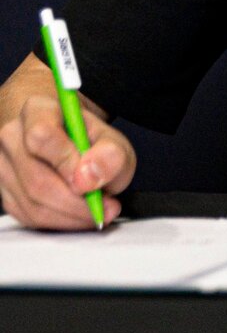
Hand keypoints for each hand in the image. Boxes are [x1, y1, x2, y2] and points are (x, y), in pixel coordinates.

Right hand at [0, 95, 136, 229]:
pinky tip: (79, 215)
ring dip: (71, 216)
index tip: (91, 180)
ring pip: (33, 205)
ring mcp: (4, 167)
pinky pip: (29, 218)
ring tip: (98, 210)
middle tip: (105, 207)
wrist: (67, 138)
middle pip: (37, 180)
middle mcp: (12, 137)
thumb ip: (110, 153)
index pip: (41, 136)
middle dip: (76, 202)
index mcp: (37, 111)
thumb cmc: (86, 136)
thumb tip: (89, 178)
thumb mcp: (111, 138)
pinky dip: (59, 222)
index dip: (66, 163)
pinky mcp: (4, 194)